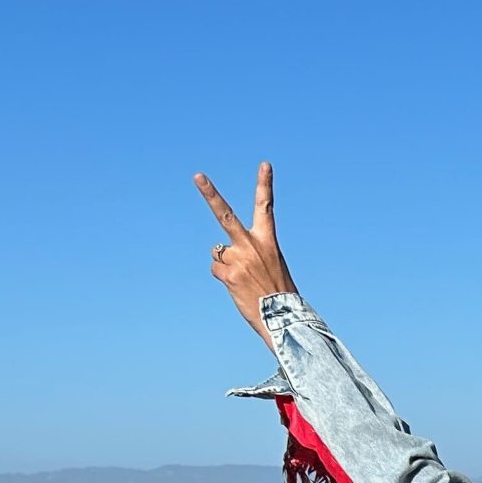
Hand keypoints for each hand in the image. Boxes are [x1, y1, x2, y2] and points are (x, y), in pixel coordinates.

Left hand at [194, 162, 297, 343]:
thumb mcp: (271, 266)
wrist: (283, 317)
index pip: (266, 207)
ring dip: (226, 265)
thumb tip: (219, 253)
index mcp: (268, 241)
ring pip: (218, 253)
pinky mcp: (228, 274)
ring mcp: (238, 259)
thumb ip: (248, 252)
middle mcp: (252, 245)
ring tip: (244, 280)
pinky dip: (225, 279)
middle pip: (225, 215)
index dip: (265, 184)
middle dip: (210, 194)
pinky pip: (217, 270)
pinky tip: (239, 288)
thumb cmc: (277, 293)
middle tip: (198, 176)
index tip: (265, 164)